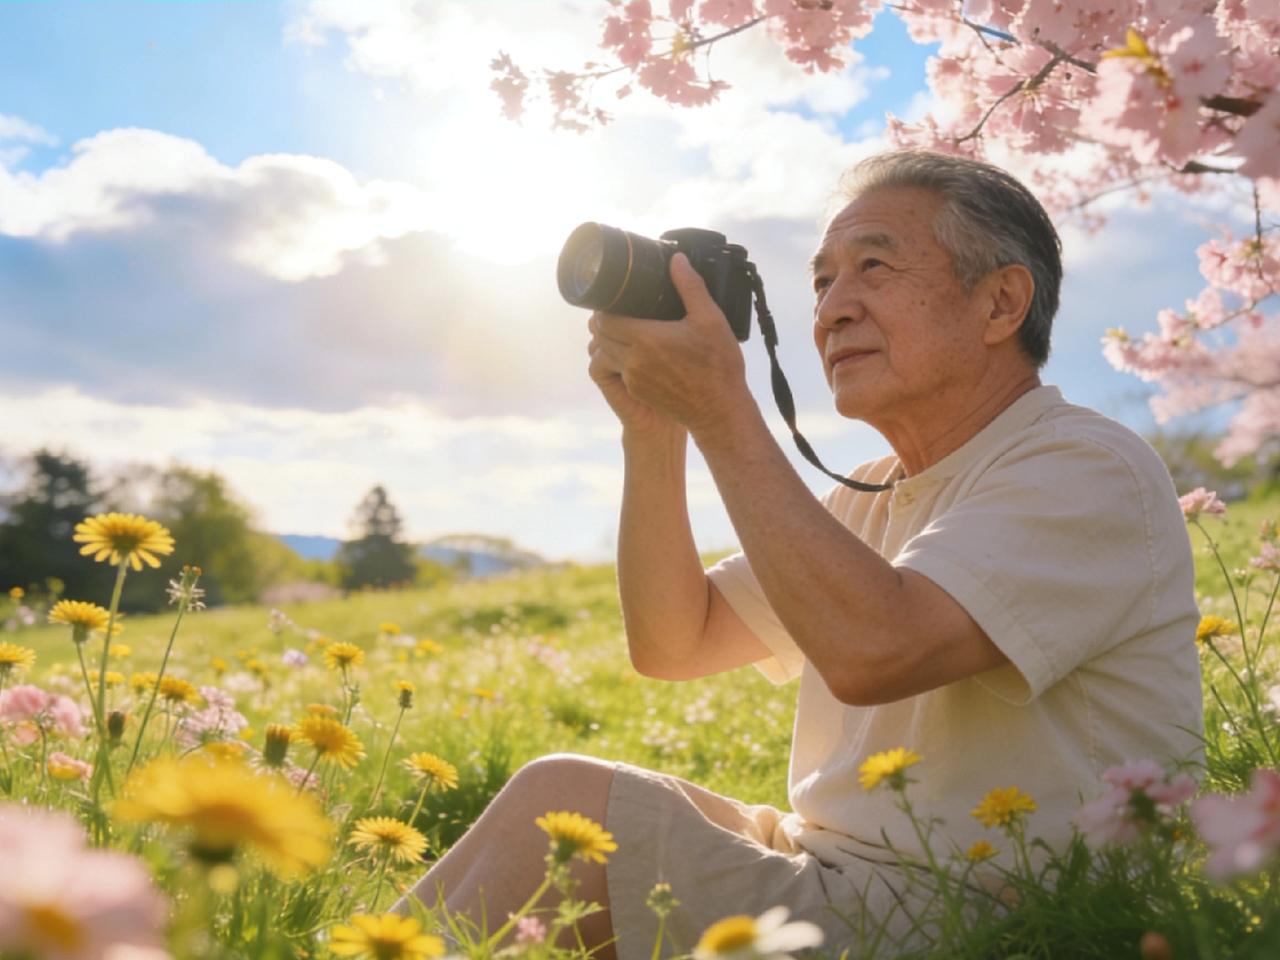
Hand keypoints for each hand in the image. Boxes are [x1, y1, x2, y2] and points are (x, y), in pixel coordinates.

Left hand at [586, 253, 749, 436]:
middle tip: (617, 309)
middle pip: (601, 336)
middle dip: (604, 321)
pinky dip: (619, 357)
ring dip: (609, 340)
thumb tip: (677, 260)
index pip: (605, 319)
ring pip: (606, 354)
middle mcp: (633, 360)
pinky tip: (636, 350)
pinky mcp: (638, 392)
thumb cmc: (718, 366)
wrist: (719, 411)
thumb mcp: (711, 320)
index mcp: (646, 339)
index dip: (605, 306)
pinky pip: (618, 370)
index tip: (614, 297)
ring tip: (624, 328)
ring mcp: (634, 379)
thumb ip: (690, 286)